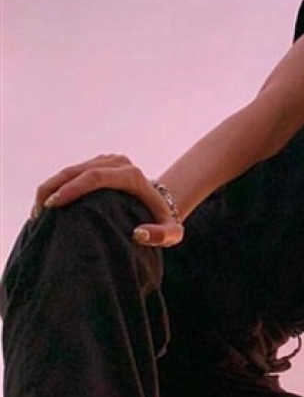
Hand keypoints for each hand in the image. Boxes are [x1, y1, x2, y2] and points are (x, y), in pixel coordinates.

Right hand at [30, 154, 184, 247]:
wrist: (163, 203)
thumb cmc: (164, 222)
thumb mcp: (172, 233)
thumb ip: (162, 236)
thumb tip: (138, 234)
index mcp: (132, 176)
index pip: (96, 177)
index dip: (73, 189)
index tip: (54, 205)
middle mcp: (118, 162)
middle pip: (77, 170)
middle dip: (53, 188)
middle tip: (38, 213)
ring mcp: (106, 160)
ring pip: (70, 169)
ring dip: (50, 187)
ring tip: (37, 212)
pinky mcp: (97, 163)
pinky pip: (72, 173)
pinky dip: (56, 186)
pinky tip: (44, 205)